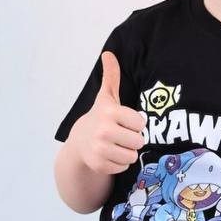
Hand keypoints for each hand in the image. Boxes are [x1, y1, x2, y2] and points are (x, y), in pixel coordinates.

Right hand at [72, 50, 146, 174]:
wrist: (80, 141)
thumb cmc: (100, 118)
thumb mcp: (106, 97)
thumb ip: (111, 77)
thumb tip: (108, 53)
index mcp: (110, 112)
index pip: (141, 123)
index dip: (135, 124)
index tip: (124, 122)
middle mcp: (104, 130)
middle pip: (139, 141)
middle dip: (132, 140)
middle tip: (120, 136)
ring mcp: (100, 148)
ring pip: (132, 156)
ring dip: (127, 152)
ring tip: (116, 145)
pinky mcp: (99, 164)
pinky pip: (123, 167)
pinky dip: (119, 163)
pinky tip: (110, 155)